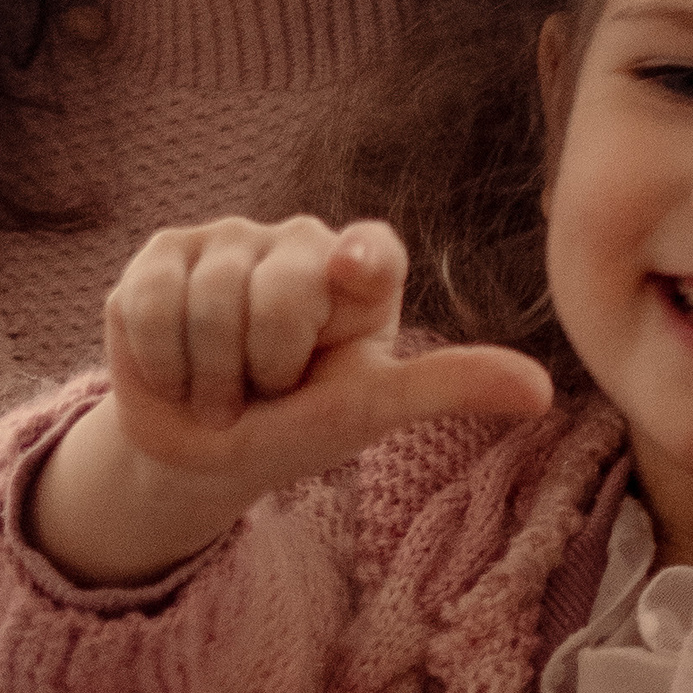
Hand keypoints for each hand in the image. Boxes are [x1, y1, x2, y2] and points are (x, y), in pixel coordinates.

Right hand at [34, 218, 549, 584]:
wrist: (202, 452)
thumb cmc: (301, 426)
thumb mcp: (372, 410)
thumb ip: (448, 386)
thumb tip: (543, 391)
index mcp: (361, 271)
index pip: (371, 250)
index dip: (360, 260)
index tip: (353, 275)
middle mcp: (297, 240)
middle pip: (276, 290)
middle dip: (264, 366)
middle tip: (268, 387)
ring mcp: (225, 239)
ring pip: (210, 301)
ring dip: (211, 375)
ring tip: (225, 386)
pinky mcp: (160, 255)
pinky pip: (149, 304)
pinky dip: (163, 362)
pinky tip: (179, 368)